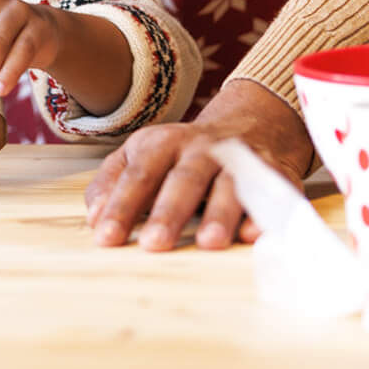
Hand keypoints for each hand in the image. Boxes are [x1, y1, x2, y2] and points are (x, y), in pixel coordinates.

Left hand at [83, 77, 313, 250]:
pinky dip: (265, 214)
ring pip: (229, 185)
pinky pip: (271, 193)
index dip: (121, 207)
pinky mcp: (274, 174)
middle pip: (183, 180)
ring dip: (220, 214)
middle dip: (169, 212)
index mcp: (161, 144)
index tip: (107, 238)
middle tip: (155, 244)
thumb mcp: (141, 155)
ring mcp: (240, 160)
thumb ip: (112, 181)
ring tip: (209, 243)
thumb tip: (93, 217)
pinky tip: (256, 234)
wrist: (249, 123)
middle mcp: (201, 149)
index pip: (137, 177)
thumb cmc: (183, 152)